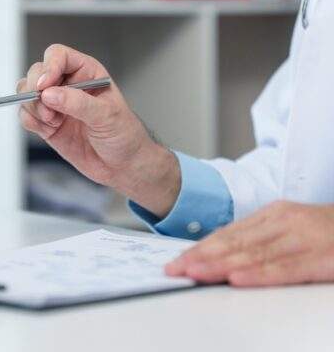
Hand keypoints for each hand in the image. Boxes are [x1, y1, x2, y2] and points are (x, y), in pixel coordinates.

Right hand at [17, 44, 179, 216]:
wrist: (122, 166)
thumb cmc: (124, 135)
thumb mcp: (107, 116)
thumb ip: (78, 103)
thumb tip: (50, 94)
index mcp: (86, 72)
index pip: (59, 56)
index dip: (49, 66)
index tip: (45, 85)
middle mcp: (68, 84)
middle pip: (37, 72)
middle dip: (35, 90)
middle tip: (47, 109)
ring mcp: (55, 104)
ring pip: (26, 93)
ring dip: (33, 107)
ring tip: (52, 122)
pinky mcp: (46, 123)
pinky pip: (26, 115)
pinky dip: (31, 122)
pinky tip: (49, 130)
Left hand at [165, 201, 333, 285]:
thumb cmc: (330, 230)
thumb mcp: (293, 226)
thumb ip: (262, 238)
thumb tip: (224, 255)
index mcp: (275, 215)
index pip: (229, 234)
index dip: (201, 248)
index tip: (177, 260)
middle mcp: (285, 223)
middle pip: (236, 243)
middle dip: (202, 258)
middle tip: (175, 269)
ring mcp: (304, 238)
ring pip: (254, 255)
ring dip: (221, 266)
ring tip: (195, 273)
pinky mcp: (323, 256)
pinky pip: (286, 268)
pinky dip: (259, 274)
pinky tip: (239, 279)